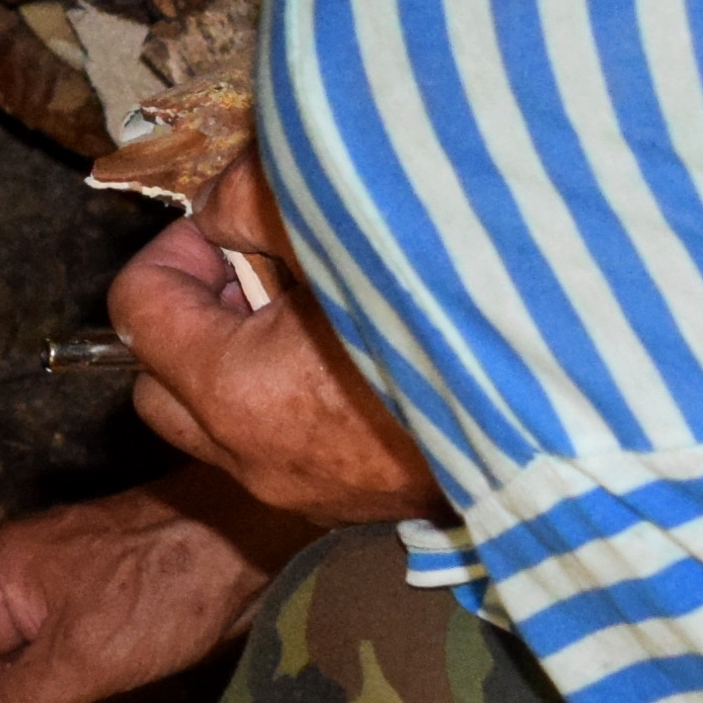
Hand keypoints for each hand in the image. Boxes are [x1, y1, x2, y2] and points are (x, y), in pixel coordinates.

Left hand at [109, 157, 446, 526]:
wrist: (564, 400)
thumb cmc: (454, 300)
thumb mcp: (339, 218)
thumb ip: (256, 196)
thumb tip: (223, 209)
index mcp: (237, 393)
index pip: (139, 307)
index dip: (177, 247)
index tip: (234, 223)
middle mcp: (257, 459)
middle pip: (159, 381)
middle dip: (197, 315)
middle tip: (265, 269)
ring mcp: (304, 493)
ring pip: (218, 420)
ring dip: (241, 360)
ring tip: (318, 309)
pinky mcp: (350, 506)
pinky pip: (279, 446)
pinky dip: (290, 397)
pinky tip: (360, 350)